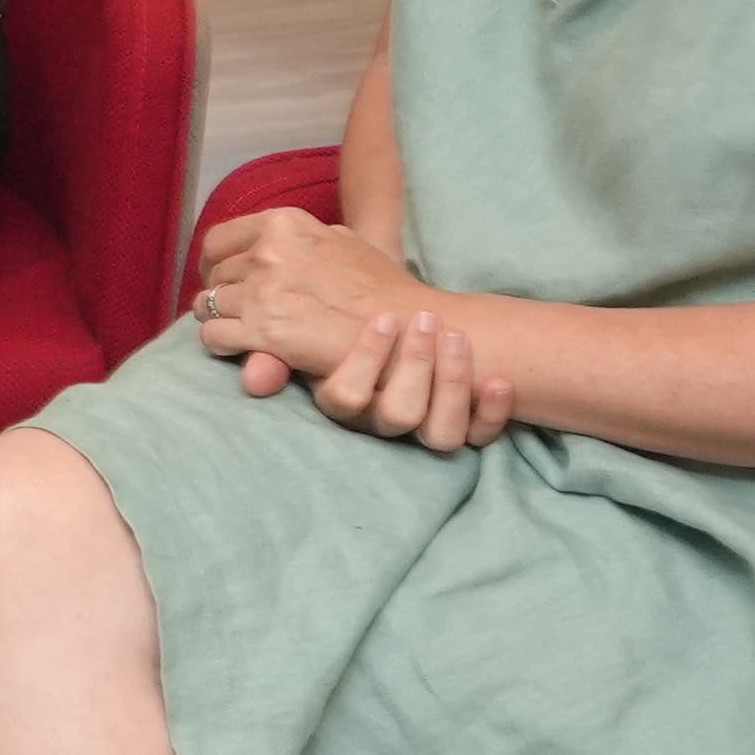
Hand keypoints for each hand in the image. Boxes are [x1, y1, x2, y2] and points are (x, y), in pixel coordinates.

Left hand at [193, 205, 427, 388]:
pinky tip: (239, 347)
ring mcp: (263, 292)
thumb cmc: (382, 287)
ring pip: (207, 305)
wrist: (406, 326)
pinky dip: (221, 343)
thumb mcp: (344, 241)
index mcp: (284, 224)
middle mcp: (268, 253)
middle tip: (234, 309)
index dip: (214, 262)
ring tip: (238, 329)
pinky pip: (214, 336)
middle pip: (214, 275)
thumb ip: (305, 238)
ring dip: (219, 319)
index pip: (218, 240)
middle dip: (220, 292)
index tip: (220, 277)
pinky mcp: (263, 331)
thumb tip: (277, 239)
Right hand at [299, 306, 509, 453]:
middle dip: (414, 365)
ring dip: (452, 382)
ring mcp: (425, 426)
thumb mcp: (313, 333)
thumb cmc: (350, 324)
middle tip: (424, 320)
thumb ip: (279, 352)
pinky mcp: (466, 427)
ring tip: (454, 336)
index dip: (366, 363)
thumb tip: (253, 378)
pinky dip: (493, 413)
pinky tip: (500, 382)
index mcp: (346, 400)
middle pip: (399, 414)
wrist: (408, 322)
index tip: (385, 318)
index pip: (347, 398)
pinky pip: (481, 435)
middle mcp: (383, 420)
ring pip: (441, 430)